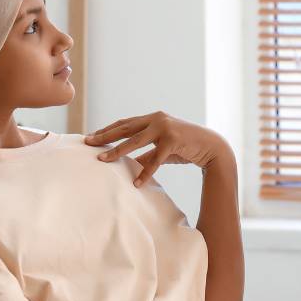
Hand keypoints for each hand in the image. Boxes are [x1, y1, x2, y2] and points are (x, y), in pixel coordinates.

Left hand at [84, 111, 233, 186]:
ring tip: (102, 160)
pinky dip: (146, 171)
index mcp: (153, 118)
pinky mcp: (173, 140)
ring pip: (135, 140)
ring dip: (117, 151)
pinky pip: (155, 158)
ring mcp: (165, 127)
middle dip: (105, 136)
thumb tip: (128, 163)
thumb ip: (146, 152)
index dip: (107, 129)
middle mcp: (157, 119)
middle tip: (88, 143)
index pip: (124, 122)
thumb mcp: (162, 148)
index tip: (91, 137)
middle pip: (124, 128)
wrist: (212, 147)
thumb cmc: (185, 147)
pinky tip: (137, 182)